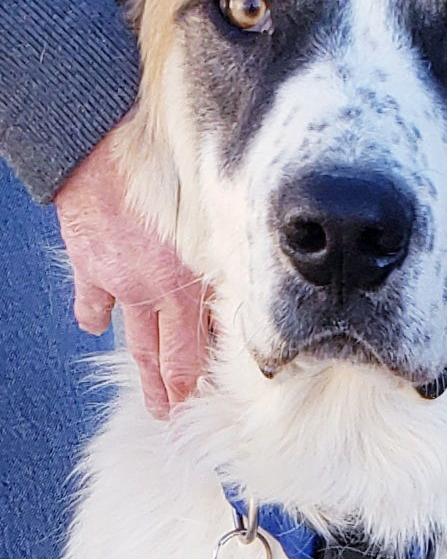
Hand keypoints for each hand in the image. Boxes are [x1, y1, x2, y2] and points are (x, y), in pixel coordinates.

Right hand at [54, 127, 209, 420]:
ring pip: (135, 343)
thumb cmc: (165, 163)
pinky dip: (94, 317)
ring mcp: (121, 283)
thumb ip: (225, 246)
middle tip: (179, 419)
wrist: (102, 139)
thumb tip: (245, 275)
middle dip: (175, 392)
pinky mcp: (89, 266)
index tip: (209, 402)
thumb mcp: (211, 207)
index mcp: (193, 279)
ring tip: (153, 400)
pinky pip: (92, 305)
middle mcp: (158, 291)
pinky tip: (96, 325)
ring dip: (144, 373)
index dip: (203, 380)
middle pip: (169, 356)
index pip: (202, 347)